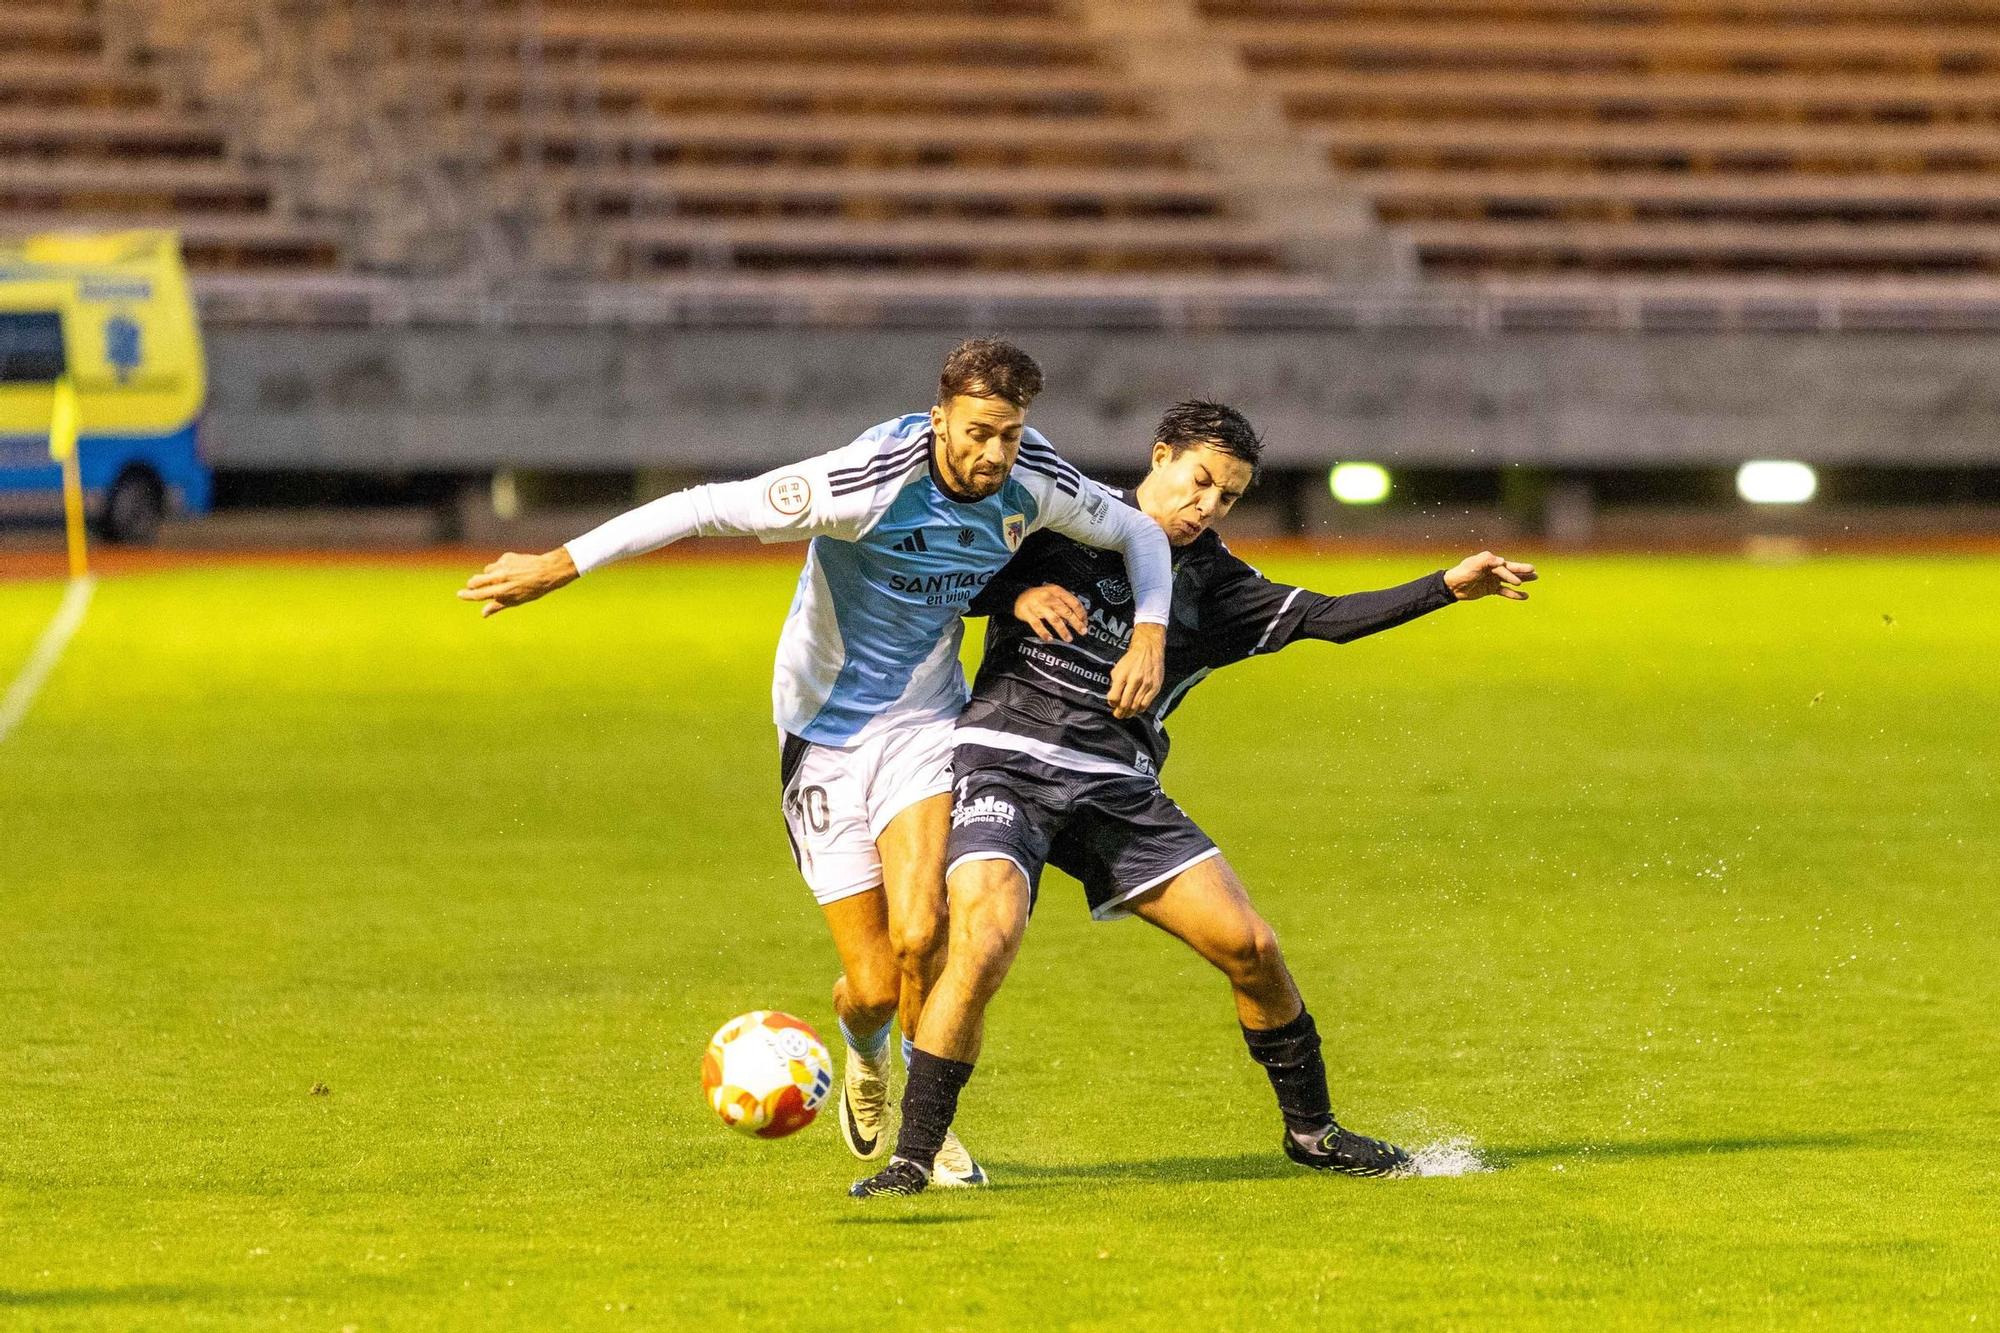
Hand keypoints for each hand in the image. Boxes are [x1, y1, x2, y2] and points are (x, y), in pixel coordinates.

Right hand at [457, 548, 578, 617]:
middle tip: (472, 586)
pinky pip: (496, 564)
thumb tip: (483, 614)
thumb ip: (498, 606)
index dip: (468, 595)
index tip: (459, 594)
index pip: (480, 594)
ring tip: (500, 580)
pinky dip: (499, 568)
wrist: (547, 571)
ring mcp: (503, 566)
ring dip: (488, 576)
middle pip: (476, 580)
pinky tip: (510, 570)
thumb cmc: (533, 589)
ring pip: (486, 571)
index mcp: (504, 591)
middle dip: (472, 584)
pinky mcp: (506, 557)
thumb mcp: (517, 601)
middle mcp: (501, 578)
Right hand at [1014, 584, 1087, 642]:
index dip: (1081, 613)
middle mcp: (1048, 597)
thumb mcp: (1053, 594)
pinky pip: (1037, 624)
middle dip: (1076, 622)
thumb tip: (1079, 618)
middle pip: (1065, 611)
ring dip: (1063, 630)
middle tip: (1083, 632)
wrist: (1018, 596)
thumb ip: (1064, 603)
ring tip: (1069, 638)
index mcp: (1056, 591)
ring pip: (1054, 619)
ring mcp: (1037, 605)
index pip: (1073, 602)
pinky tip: (1049, 639)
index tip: (1085, 623)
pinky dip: (1044, 632)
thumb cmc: (1040, 597)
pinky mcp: (1027, 613)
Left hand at [1106, 622, 1164, 719]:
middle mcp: (1135, 680)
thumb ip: (1115, 683)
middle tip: (1118, 715)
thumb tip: (1113, 699)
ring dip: (1130, 713)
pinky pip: (1146, 703)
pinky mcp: (1155, 687)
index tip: (1112, 705)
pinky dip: (1140, 709)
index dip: (1112, 704)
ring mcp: (1146, 684)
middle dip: (1120, 713)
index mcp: (1123, 675)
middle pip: (1125, 704)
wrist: (1148, 650)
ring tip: (1127, 714)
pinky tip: (1137, 709)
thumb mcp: (1118, 668)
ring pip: (1136, 706)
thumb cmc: (1131, 659)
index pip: (1114, 697)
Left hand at [1444, 551, 1536, 601]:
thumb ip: (1487, 561)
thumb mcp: (1473, 564)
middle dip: (1522, 570)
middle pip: (1511, 569)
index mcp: (1490, 561)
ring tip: (1535, 578)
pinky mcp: (1492, 589)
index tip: (1516, 582)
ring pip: (1511, 579)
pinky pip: (1505, 592)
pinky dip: (1514, 594)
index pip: (1503, 567)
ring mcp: (1493, 579)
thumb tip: (1502, 561)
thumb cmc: (1462, 573)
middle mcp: (1493, 569)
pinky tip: (1525, 596)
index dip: (1510, 574)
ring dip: (1523, 579)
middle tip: (1534, 570)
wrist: (1453, 587)